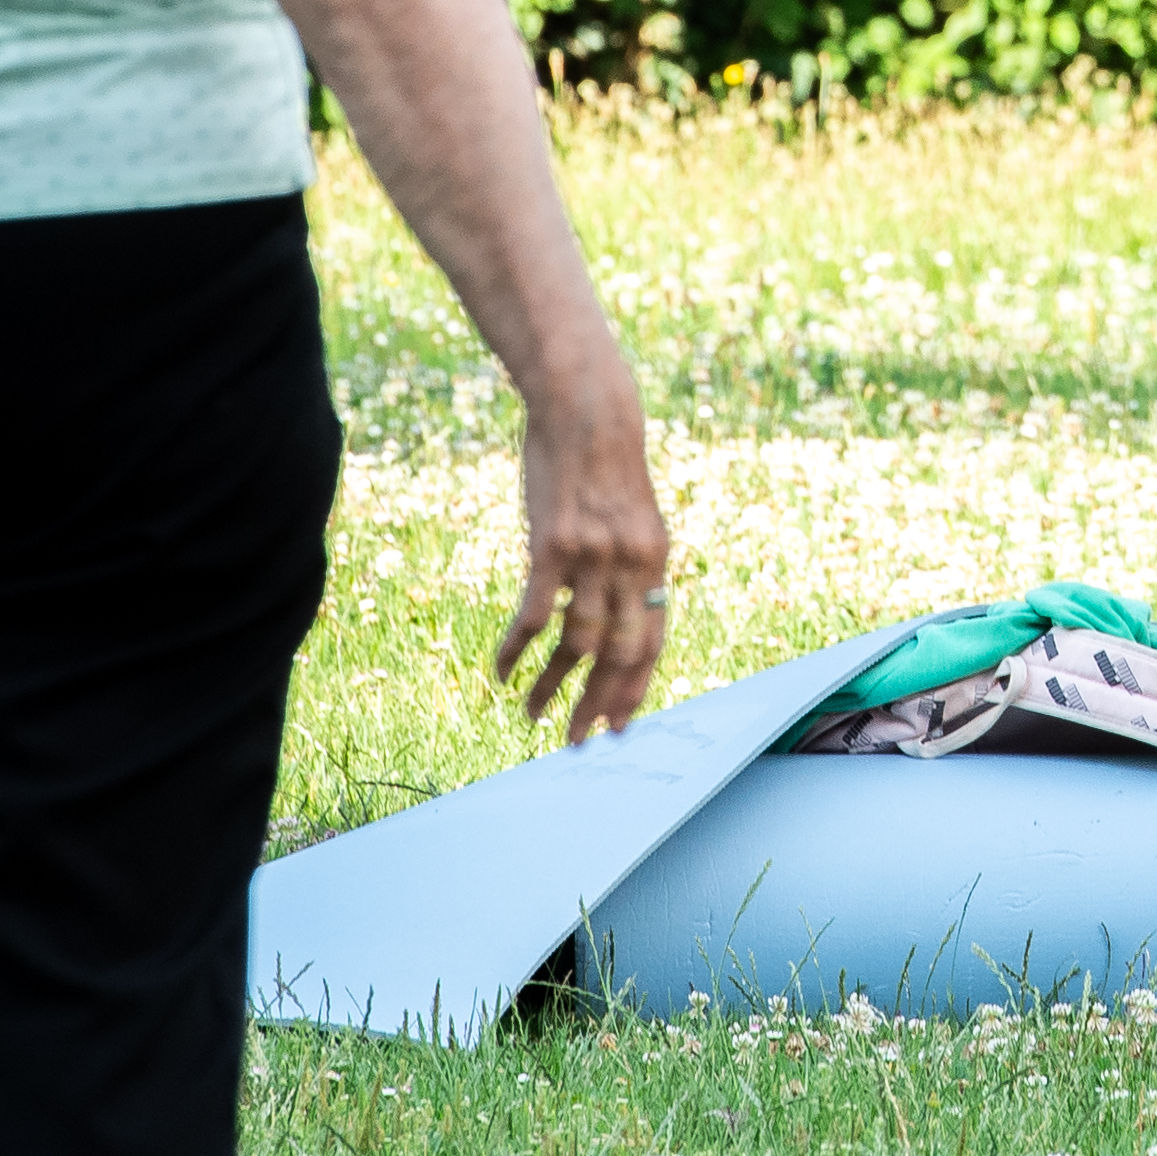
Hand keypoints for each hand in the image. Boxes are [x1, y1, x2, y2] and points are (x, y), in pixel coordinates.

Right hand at [493, 372, 671, 741]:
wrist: (587, 413)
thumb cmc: (605, 465)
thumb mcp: (636, 518)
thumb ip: (632, 566)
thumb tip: (624, 614)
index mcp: (656, 562)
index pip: (651, 644)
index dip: (636, 690)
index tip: (620, 726)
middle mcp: (630, 566)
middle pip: (619, 656)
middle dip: (598, 706)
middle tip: (578, 742)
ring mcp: (593, 558)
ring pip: (576, 645)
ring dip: (552, 688)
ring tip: (531, 715)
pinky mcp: (552, 548)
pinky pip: (534, 617)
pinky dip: (516, 651)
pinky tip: (500, 672)